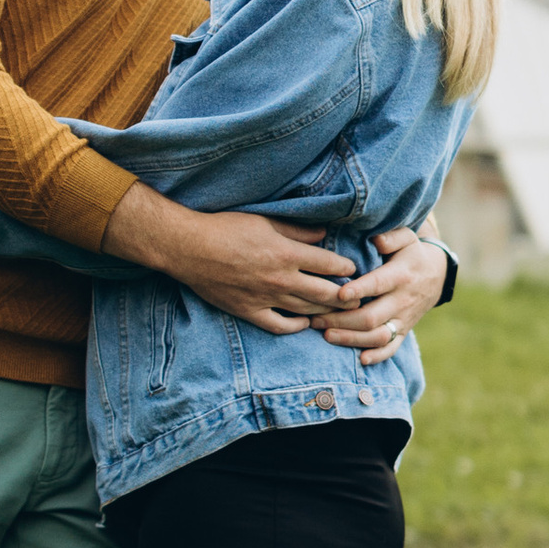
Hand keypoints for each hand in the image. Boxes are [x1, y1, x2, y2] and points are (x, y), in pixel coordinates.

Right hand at [102, 183, 354, 331]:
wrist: (190, 248)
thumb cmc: (226, 228)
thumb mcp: (265, 221)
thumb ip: (297, 231)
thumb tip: (324, 235)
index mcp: (287, 253)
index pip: (330, 265)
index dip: (347, 267)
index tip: (354, 268)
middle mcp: (282, 279)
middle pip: (326, 293)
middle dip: (347, 296)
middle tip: (359, 297)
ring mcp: (266, 299)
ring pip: (307, 311)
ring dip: (327, 312)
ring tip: (339, 311)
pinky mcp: (250, 311)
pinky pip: (280, 326)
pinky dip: (296, 326)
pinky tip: (304, 323)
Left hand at [318, 229, 448, 361]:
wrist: (436, 276)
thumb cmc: (411, 254)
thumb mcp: (407, 238)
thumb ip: (392, 237)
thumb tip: (376, 240)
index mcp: (401, 276)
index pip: (379, 284)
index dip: (360, 290)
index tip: (339, 294)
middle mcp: (402, 301)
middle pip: (371, 317)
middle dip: (342, 320)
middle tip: (315, 319)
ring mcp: (403, 319)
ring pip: (378, 336)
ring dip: (351, 339)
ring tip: (326, 335)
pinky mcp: (403, 331)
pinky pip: (392, 349)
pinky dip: (377, 357)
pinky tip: (359, 359)